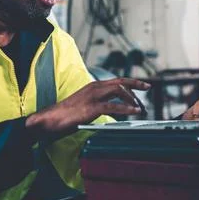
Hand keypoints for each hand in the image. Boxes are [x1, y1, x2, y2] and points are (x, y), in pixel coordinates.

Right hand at [26, 78, 150, 134]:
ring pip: (118, 91)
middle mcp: (94, 88)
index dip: (131, 82)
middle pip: (120, 82)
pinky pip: (113, 106)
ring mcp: (93, 97)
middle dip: (136, 85)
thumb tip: (110, 109)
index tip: (144, 85)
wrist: (50, 119)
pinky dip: (126, 108)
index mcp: (92, 86)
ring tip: (140, 107)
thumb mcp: (85, 105)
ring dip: (132, 98)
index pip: (116, 80)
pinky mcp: (91, 108)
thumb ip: (97, 103)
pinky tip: (134, 112)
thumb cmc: (65, 114)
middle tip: (148, 90)